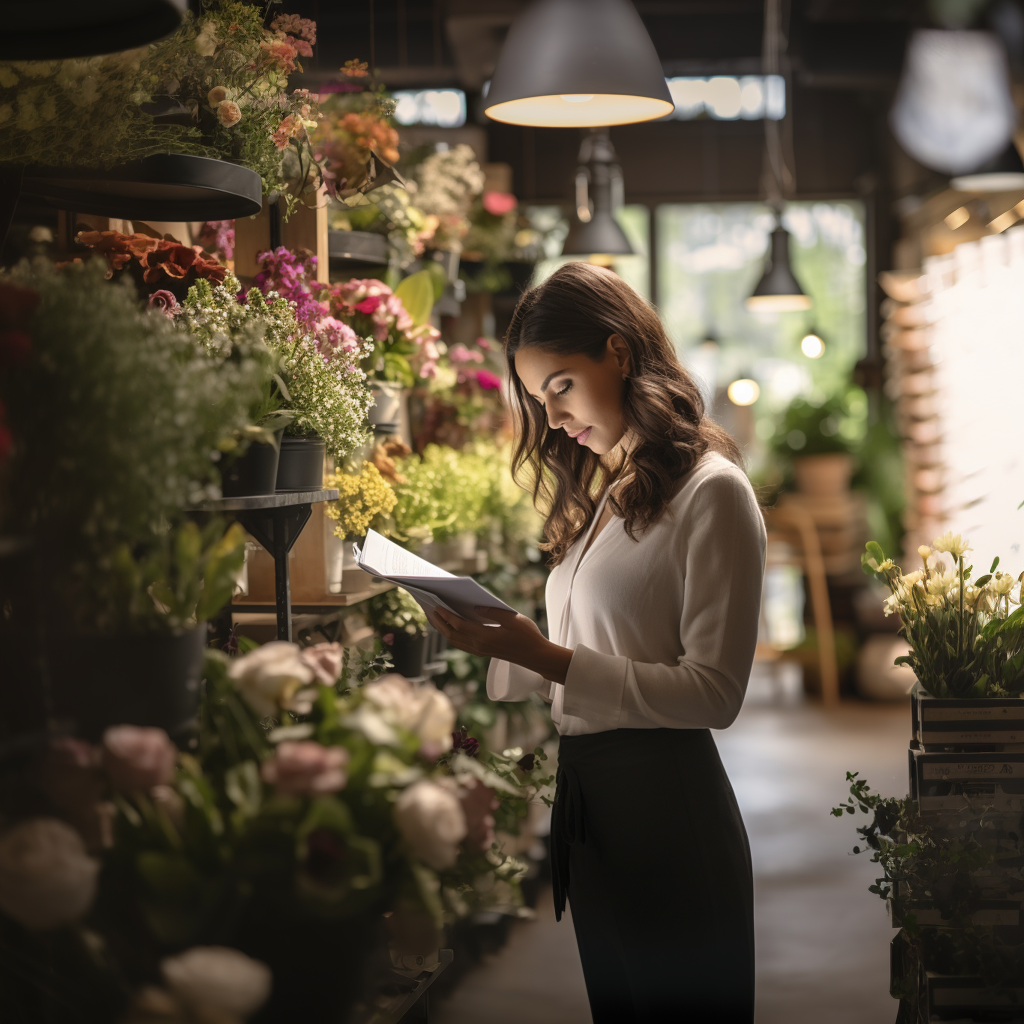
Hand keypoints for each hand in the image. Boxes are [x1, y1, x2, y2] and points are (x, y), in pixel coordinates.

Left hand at [427, 606, 573, 683]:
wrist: (535, 656)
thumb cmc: (527, 636)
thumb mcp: (512, 619)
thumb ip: (493, 612)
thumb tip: (476, 606)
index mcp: (484, 637)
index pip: (458, 625)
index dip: (446, 615)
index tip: (437, 605)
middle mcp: (479, 646)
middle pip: (451, 634)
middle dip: (439, 622)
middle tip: (429, 609)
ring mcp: (480, 650)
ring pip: (455, 641)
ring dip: (443, 629)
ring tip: (435, 617)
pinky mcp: (483, 652)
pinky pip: (461, 644)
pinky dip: (452, 635)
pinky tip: (450, 627)